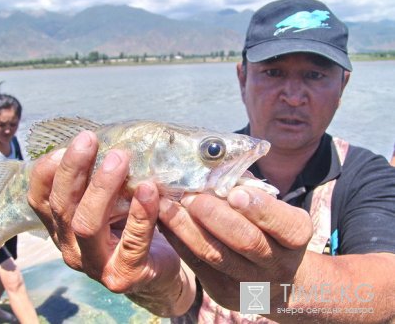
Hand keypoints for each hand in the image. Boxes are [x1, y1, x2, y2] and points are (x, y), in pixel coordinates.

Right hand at [27, 131, 180, 297]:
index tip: (66, 144)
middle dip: (73, 169)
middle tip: (89, 139)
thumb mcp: (111, 204)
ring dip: (102, 187)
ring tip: (120, 158)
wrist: (160, 271)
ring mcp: (95, 266)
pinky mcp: (124, 275)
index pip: (39, 200)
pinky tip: (148, 189)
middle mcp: (71, 248)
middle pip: (62, 207)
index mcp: (62, 229)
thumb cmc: (132, 228)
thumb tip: (103, 141)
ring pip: (87, 225)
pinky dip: (141, 213)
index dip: (46, 172)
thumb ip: (100, 183)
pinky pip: (131, 242)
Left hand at [157, 185, 312, 310]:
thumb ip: (252, 191)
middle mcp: (277, 263)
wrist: (277, 280)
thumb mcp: (275, 211)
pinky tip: (164, 222)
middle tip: (191, 196)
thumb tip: (218, 169)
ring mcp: (250, 282)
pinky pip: (197, 264)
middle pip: (246, 241)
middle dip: (215, 216)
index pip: (285, 225)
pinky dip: (179, 240)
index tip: (235, 192)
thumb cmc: (270, 230)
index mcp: (295, 237)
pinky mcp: (223, 291)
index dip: (261, 209)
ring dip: (187, 227)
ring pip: (215, 254)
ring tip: (167, 206)